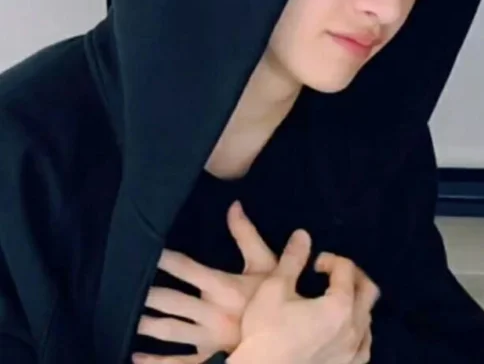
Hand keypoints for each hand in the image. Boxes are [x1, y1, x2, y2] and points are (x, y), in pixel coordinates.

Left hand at [133, 201, 277, 363]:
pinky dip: (155, 361)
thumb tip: (234, 206)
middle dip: (146, 292)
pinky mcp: (210, 358)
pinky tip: (136, 357)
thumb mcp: (267, 264)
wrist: (290, 338)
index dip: (164, 258)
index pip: (186, 268)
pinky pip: (178, 363)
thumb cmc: (279, 298)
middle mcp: (211, 312)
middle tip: (122, 284)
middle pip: (171, 300)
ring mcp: (208, 339)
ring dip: (145, 322)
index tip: (145, 249)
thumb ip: (247, 235)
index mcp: (223, 287)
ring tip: (124, 315)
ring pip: (168, 330)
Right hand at [228, 230, 379, 363]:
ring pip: (368, 317)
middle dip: (351, 274)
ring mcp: (355, 354)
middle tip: (330, 273)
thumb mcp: (275, 288)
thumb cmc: (266, 331)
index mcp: (339, 307)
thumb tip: (303, 234)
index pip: (346, 269)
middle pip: (368, 290)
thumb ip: (292, 259)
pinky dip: (356, 327)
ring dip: (355, 301)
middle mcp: (355, 330)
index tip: (313, 263)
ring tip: (332, 299)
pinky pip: (364, 342)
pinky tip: (339, 328)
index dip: (330, 258)